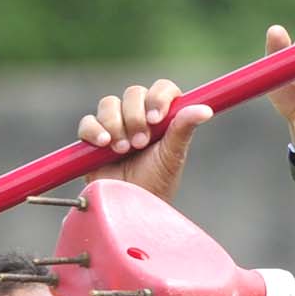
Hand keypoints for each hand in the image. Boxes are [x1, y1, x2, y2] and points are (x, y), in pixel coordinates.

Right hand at [76, 81, 213, 202]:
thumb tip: (206, 110)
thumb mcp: (173, 154)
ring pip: (109, 103)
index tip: (156, 119)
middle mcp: (138, 115)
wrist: (130, 207)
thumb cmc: (157, 181)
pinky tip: (105, 145)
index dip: (158, 97)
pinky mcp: (93, 137)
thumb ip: (184, 128)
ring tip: (123, 150)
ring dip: (116, 124)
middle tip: (140, 143)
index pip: (162, 88)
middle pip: (133, 93)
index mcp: (162, 116)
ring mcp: (115, 124)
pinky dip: (94, 130)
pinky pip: (88, 122)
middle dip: (135, 117)